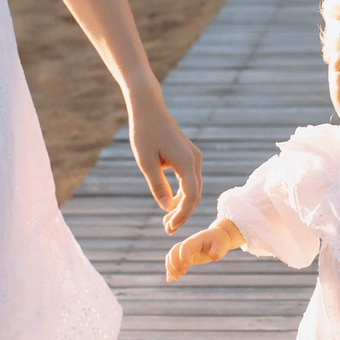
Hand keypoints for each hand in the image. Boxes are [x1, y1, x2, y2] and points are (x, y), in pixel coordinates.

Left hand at [128, 88, 203, 233]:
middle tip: (167, 229)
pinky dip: (182, 194)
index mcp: (186, 162)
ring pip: (193, 188)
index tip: (169, 228)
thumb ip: (157, 185)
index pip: (190, 196)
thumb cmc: (144, 133)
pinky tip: (170, 203)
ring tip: (166, 220)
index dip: (182, 215)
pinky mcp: (189, 156)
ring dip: (182, 205)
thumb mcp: (146, 162)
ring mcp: (194, 157)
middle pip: (195, 195)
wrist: (148, 109)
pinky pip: (189, 180)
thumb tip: (166, 208)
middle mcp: (195, 160)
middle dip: (182, 214)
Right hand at [166, 218, 241, 282]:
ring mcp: (186, 251)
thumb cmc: (220, 240)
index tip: (186, 267)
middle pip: (174, 251)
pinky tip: (169, 280)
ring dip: (171, 267)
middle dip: (174, 263)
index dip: (183, 256)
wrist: (217, 236)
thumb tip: (214, 257)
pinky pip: (175, 262)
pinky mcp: (186, 257)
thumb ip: (217, 250)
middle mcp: (188, 245)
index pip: (185, 246)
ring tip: (176, 278)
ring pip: (172, 256)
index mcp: (195, 240)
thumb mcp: (221, 245)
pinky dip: (171, 270)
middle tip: (181, 275)